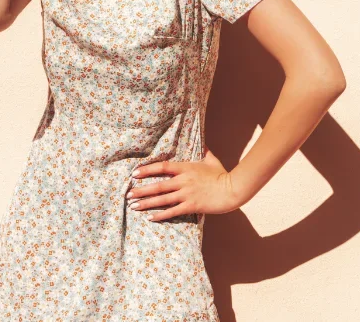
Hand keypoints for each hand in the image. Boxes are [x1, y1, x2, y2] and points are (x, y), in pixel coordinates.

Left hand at [126, 148, 242, 221]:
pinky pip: (172, 211)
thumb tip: (202, 141)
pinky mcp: (191, 206)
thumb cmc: (222, 174)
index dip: (147, 169)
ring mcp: (186, 194)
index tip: (135, 173)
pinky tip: (150, 218)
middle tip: (128, 194)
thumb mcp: (211, 159)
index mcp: (186, 168)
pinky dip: (160, 215)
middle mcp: (183, 181)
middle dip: (141, 190)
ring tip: (133, 206)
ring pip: (162, 199)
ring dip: (146, 203)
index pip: (162, 167)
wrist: (232, 189)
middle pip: (157, 185)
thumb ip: (204, 151)